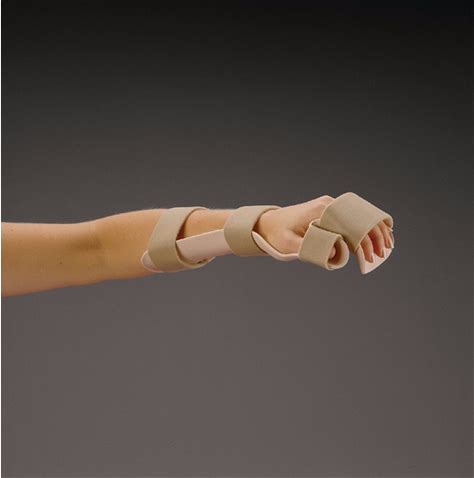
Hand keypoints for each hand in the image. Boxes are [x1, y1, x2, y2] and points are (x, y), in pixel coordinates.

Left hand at [255, 195, 393, 261]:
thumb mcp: (290, 245)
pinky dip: (364, 226)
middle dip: (374, 236)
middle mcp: (328, 204)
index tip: (369, 259)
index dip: (364, 243)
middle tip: (382, 255)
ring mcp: (329, 206)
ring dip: (372, 230)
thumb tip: (336, 253)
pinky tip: (376, 234)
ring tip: (385, 246)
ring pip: (358, 216)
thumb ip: (310, 249)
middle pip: (359, 218)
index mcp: (322, 211)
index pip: (352, 226)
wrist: (267, 224)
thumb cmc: (277, 235)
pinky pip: (350, 217)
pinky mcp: (327, 210)